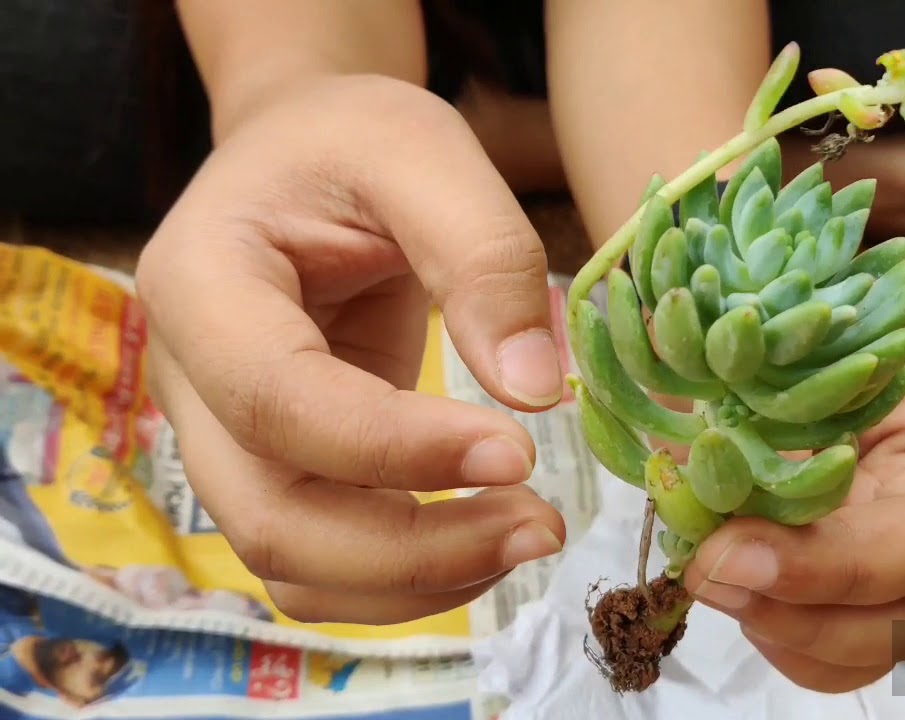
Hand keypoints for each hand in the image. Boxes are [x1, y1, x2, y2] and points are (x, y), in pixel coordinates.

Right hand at [135, 75, 567, 624]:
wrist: (304, 160)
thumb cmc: (352, 143)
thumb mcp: (422, 152)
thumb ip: (483, 258)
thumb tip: (534, 390)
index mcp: (201, 282)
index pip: (280, 400)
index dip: (397, 449)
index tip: (519, 451)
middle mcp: (191, 381)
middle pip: (270, 517)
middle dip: (413, 549)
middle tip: (543, 526)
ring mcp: (226, 438)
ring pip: (290, 563)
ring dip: (415, 580)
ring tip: (529, 535)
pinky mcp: (277, 467)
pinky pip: (320, 562)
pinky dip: (402, 579)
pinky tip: (485, 538)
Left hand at [680, 300, 904, 692]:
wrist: (737, 349)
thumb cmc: (774, 308)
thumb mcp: (774, 285)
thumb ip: (757, 321)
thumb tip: (700, 399)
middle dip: (833, 568)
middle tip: (728, 553)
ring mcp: (897, 542)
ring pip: (897, 623)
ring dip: (797, 617)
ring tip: (714, 571)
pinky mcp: (845, 595)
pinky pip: (843, 657)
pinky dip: (783, 642)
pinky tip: (730, 593)